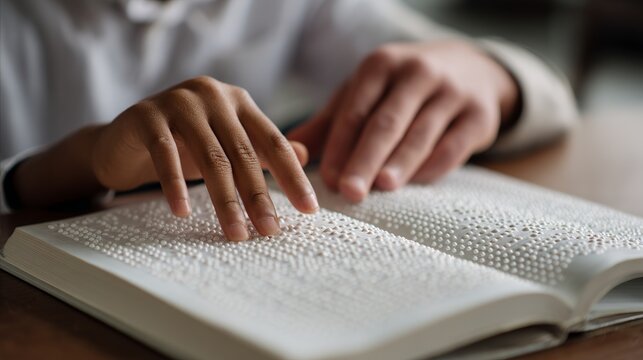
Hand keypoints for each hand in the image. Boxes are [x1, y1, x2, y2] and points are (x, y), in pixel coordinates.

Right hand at [92, 76, 318, 239]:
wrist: (124, 139)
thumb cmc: (183, 145)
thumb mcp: (226, 146)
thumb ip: (262, 148)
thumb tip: (305, 155)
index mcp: (238, 102)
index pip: (273, 142)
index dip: (292, 176)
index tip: (309, 209)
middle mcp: (213, 96)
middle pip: (244, 153)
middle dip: (259, 197)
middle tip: (270, 231)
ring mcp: (179, 102)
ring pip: (211, 158)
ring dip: (225, 201)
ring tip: (235, 233)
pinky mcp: (146, 115)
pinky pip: (166, 154)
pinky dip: (175, 186)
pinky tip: (183, 213)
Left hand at [288, 40, 518, 201]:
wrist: (470, 69)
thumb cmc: (401, 89)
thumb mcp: (364, 94)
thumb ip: (329, 124)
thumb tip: (289, 153)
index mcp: (381, 65)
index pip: (355, 110)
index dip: (340, 146)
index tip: (327, 179)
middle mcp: (417, 73)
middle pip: (386, 122)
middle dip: (365, 159)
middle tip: (349, 191)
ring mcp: (452, 92)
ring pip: (421, 133)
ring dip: (400, 163)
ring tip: (382, 187)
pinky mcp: (479, 115)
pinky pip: (454, 145)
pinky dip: (433, 166)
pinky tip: (415, 183)